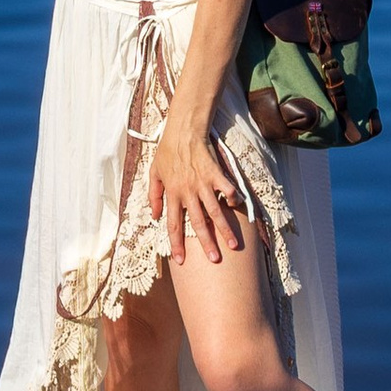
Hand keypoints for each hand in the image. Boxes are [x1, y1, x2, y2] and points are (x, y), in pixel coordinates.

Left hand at [149, 118, 244, 265]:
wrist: (182, 129)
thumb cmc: (167, 150)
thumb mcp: (154, 172)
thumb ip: (154, 195)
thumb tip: (154, 217)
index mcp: (172, 193)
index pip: (173, 224)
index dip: (176, 243)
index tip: (180, 261)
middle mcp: (187, 191)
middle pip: (198, 222)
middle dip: (207, 243)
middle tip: (215, 260)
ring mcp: (202, 182)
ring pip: (215, 210)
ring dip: (225, 229)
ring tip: (234, 245)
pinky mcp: (214, 172)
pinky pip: (226, 188)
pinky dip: (232, 197)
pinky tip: (236, 206)